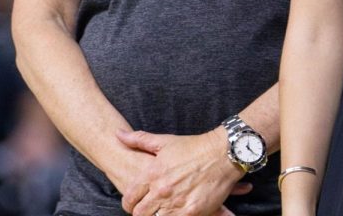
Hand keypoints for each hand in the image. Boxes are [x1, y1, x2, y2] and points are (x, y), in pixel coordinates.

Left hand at [117, 129, 253, 215]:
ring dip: (157, 215)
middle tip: (149, 209)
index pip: (129, 198)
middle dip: (141, 212)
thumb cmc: (194, 146)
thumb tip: (118, 134)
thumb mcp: (165, 141)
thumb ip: (139, 140)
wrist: (223, 153)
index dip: (129, 203)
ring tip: (164, 209)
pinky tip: (177, 211)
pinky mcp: (191, 212)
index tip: (135, 203)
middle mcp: (161, 190)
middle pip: (140, 213)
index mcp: (152, 173)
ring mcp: (176, 202)